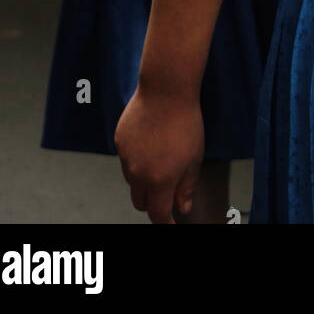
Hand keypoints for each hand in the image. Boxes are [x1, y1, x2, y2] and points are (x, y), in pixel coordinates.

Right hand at [115, 87, 203, 223]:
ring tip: (160, 158)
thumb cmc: (185, 122)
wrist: (166, 90)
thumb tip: (183, 207)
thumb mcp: (194, 158)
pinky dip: (136, 159)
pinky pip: (126, 160)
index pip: (158, 214)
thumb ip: (187, 187)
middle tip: (167, 193)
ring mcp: (125, 158)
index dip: (166, 223)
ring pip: (132, 181)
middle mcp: (138, 173)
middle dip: (153, 202)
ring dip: (144, 179)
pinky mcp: (118, 142)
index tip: (171, 224)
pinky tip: (150, 142)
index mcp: (159, 180)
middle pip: (140, 202)